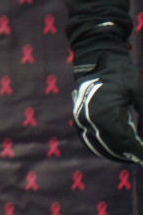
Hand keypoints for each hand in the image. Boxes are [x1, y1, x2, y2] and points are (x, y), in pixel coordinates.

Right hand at [71, 45, 142, 163]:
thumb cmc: (119, 71)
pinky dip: (100, 147)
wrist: (94, 56)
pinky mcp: (77, 117)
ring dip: (115, 154)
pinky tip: (114, 151)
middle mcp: (88, 120)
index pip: (124, 141)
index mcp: (103, 114)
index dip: (138, 151)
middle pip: (111, 147)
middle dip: (129, 155)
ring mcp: (80, 119)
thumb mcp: (138, 91)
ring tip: (132, 157)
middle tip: (142, 158)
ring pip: (98, 146)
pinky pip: (87, 139)